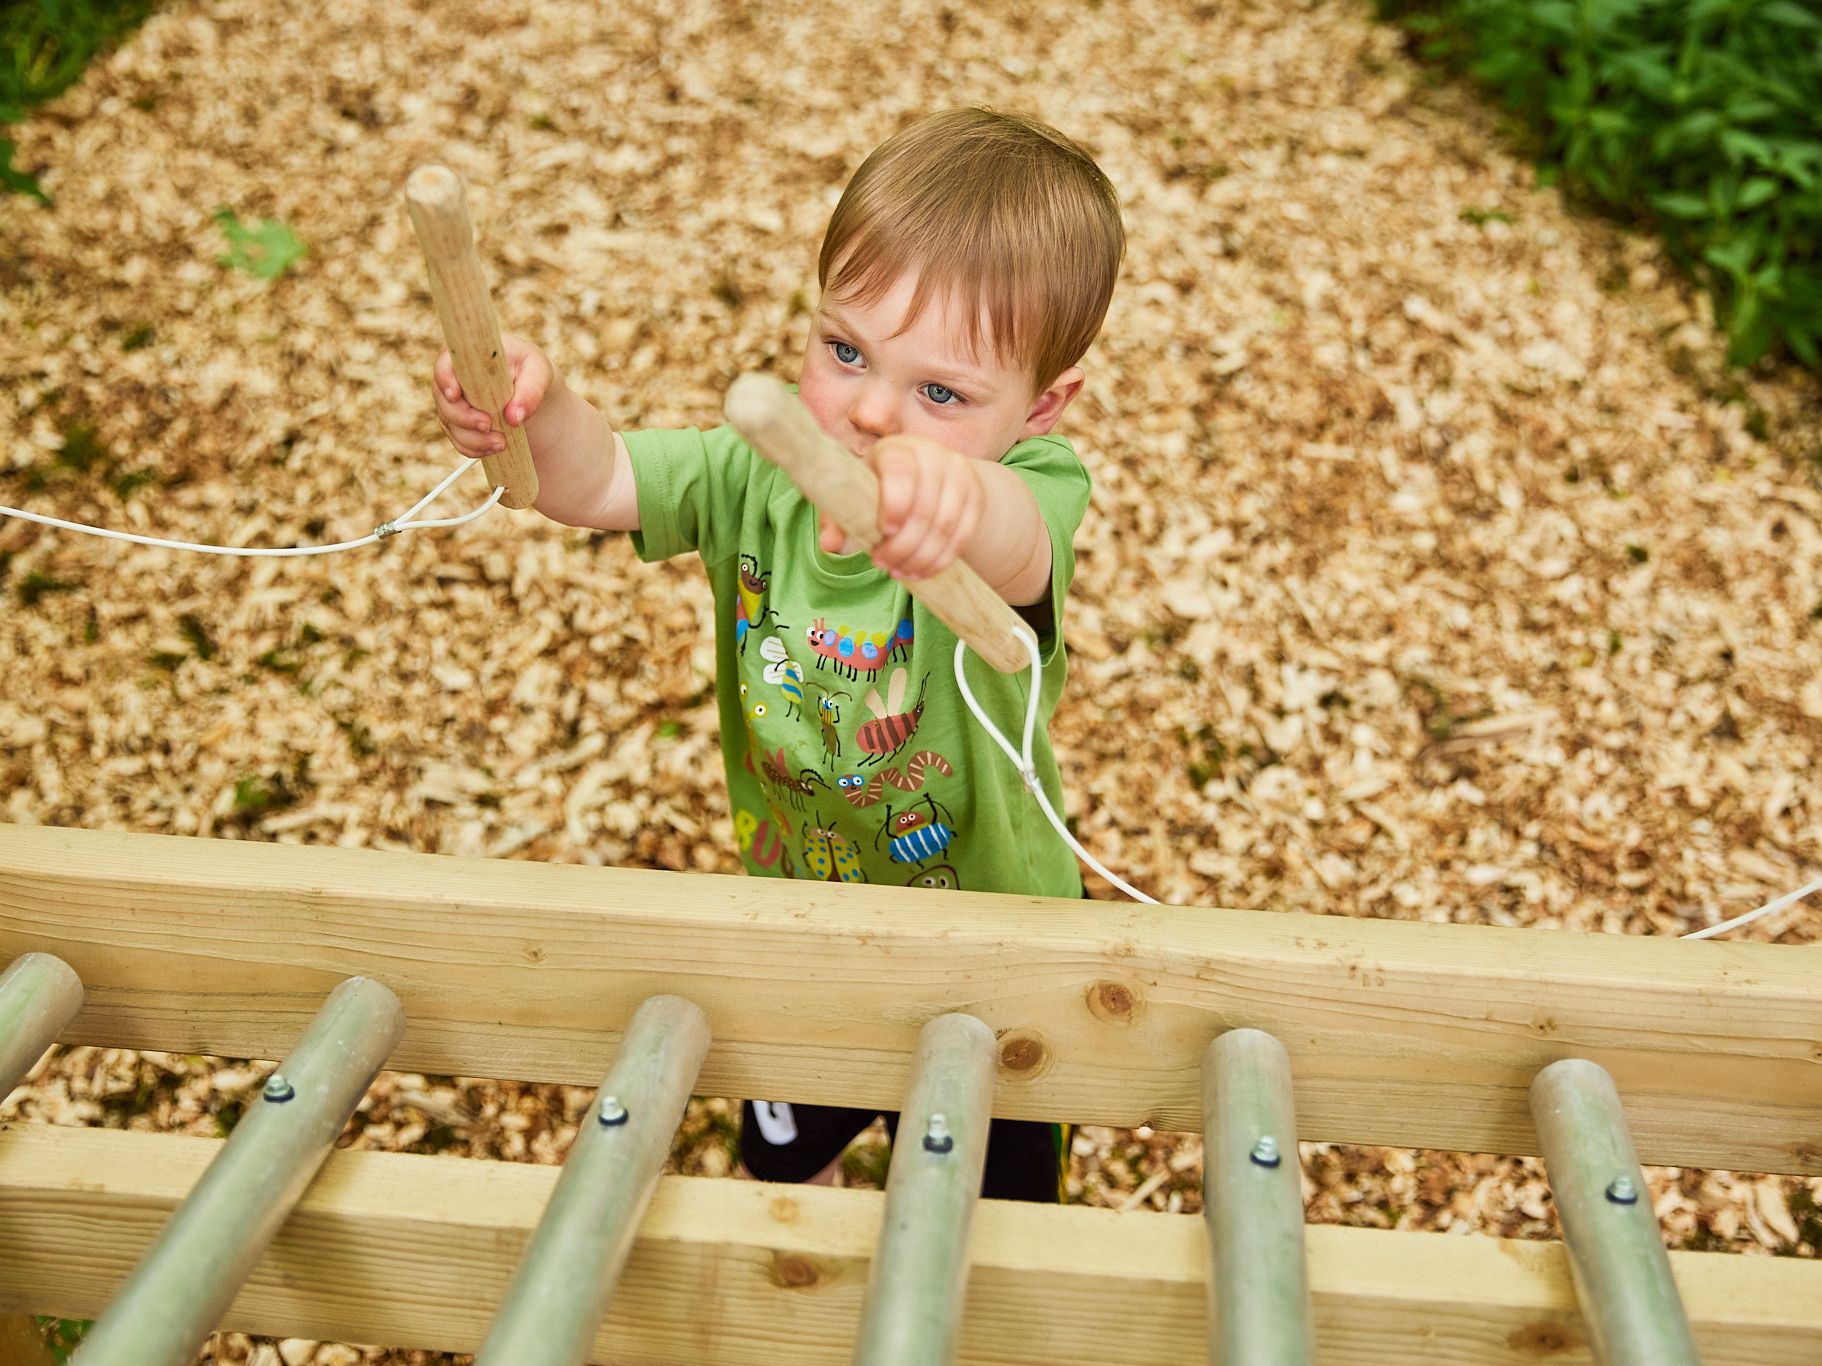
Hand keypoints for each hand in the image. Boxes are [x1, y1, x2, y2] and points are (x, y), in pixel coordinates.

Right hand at [431, 333, 552, 460]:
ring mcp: (453, 403)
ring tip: (501, 443)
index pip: (445, 364)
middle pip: (444, 401)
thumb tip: (514, 417)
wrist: (529, 387)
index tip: (455, 395)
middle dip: (464, 417)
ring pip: (451, 425)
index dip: (445, 379)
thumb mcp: (538, 372)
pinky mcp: (459, 424)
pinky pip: (459, 440)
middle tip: (488, 425)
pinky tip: (494, 449)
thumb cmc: (530, 370)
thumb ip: (530, 391)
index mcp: (468, 356)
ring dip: (474, 439)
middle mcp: (454, 379)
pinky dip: (475, 448)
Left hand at [820, 433, 984, 580]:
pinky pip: (962, 534)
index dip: (895, 503)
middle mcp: (931, 455)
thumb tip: (829, 545)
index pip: (900, 470)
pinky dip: (941, 559)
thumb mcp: (857, 500)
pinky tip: (921, 571)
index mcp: (896, 449)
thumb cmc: (880, 491)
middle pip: (924, 507)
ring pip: (945, 525)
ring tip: (900, 572)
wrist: (930, 480)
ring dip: (921, 557)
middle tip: (883, 565)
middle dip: (903, 545)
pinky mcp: (974, 496)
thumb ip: (839, 521)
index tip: (886, 532)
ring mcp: (957, 474)